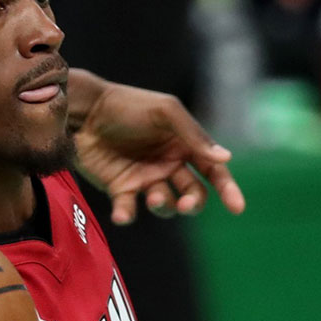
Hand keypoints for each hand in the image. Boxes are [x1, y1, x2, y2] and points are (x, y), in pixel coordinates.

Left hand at [72, 76, 244, 223]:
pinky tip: (122, 214)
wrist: (83, 111)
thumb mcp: (165, 112)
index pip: (213, 171)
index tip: (237, 207)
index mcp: (183, 145)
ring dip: (163, 205)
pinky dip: (127, 215)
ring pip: (165, 205)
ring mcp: (144, 178)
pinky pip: (129, 209)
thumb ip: (194, 135)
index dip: (227, 189)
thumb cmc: (127, 105)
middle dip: (193, 203)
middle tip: (185, 204)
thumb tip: (225, 159)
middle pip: (193, 194)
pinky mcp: (119, 188)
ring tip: (151, 196)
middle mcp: (168, 164)